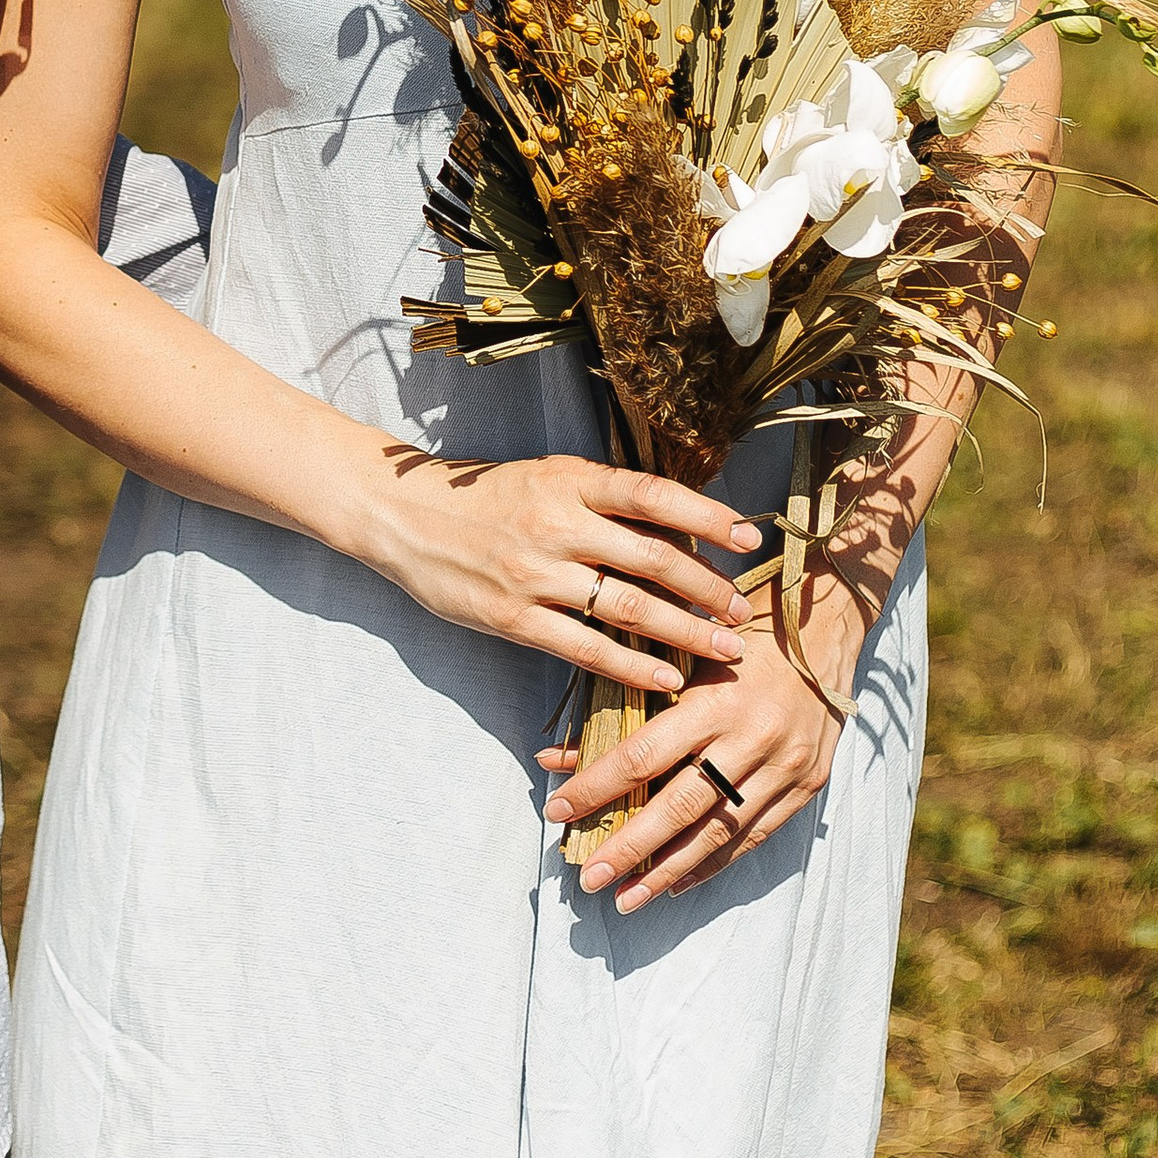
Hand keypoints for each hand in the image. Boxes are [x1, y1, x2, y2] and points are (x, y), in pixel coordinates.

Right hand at [360, 451, 762, 694]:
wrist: (406, 516)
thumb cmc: (486, 496)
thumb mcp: (547, 478)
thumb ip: (603, 500)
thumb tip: (678, 524)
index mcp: (570, 480)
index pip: (654, 494)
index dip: (708, 515)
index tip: (751, 537)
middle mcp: (557, 523)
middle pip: (653, 557)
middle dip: (708, 588)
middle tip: (743, 612)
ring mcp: (534, 573)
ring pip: (628, 607)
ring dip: (684, 632)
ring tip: (723, 650)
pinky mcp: (513, 617)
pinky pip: (586, 648)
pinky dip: (632, 666)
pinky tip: (665, 679)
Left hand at [535, 579, 867, 913]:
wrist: (825, 624)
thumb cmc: (738, 631)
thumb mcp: (679, 655)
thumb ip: (623, 705)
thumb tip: (555, 754)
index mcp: (713, 700)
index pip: (643, 756)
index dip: (597, 788)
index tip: (558, 813)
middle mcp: (751, 739)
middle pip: (680, 807)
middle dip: (630, 848)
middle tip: (590, 879)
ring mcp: (785, 766)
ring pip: (719, 832)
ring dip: (669, 870)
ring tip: (628, 898)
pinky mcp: (808, 784)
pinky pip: (755, 835)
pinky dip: (714, 862)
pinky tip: (678, 882)